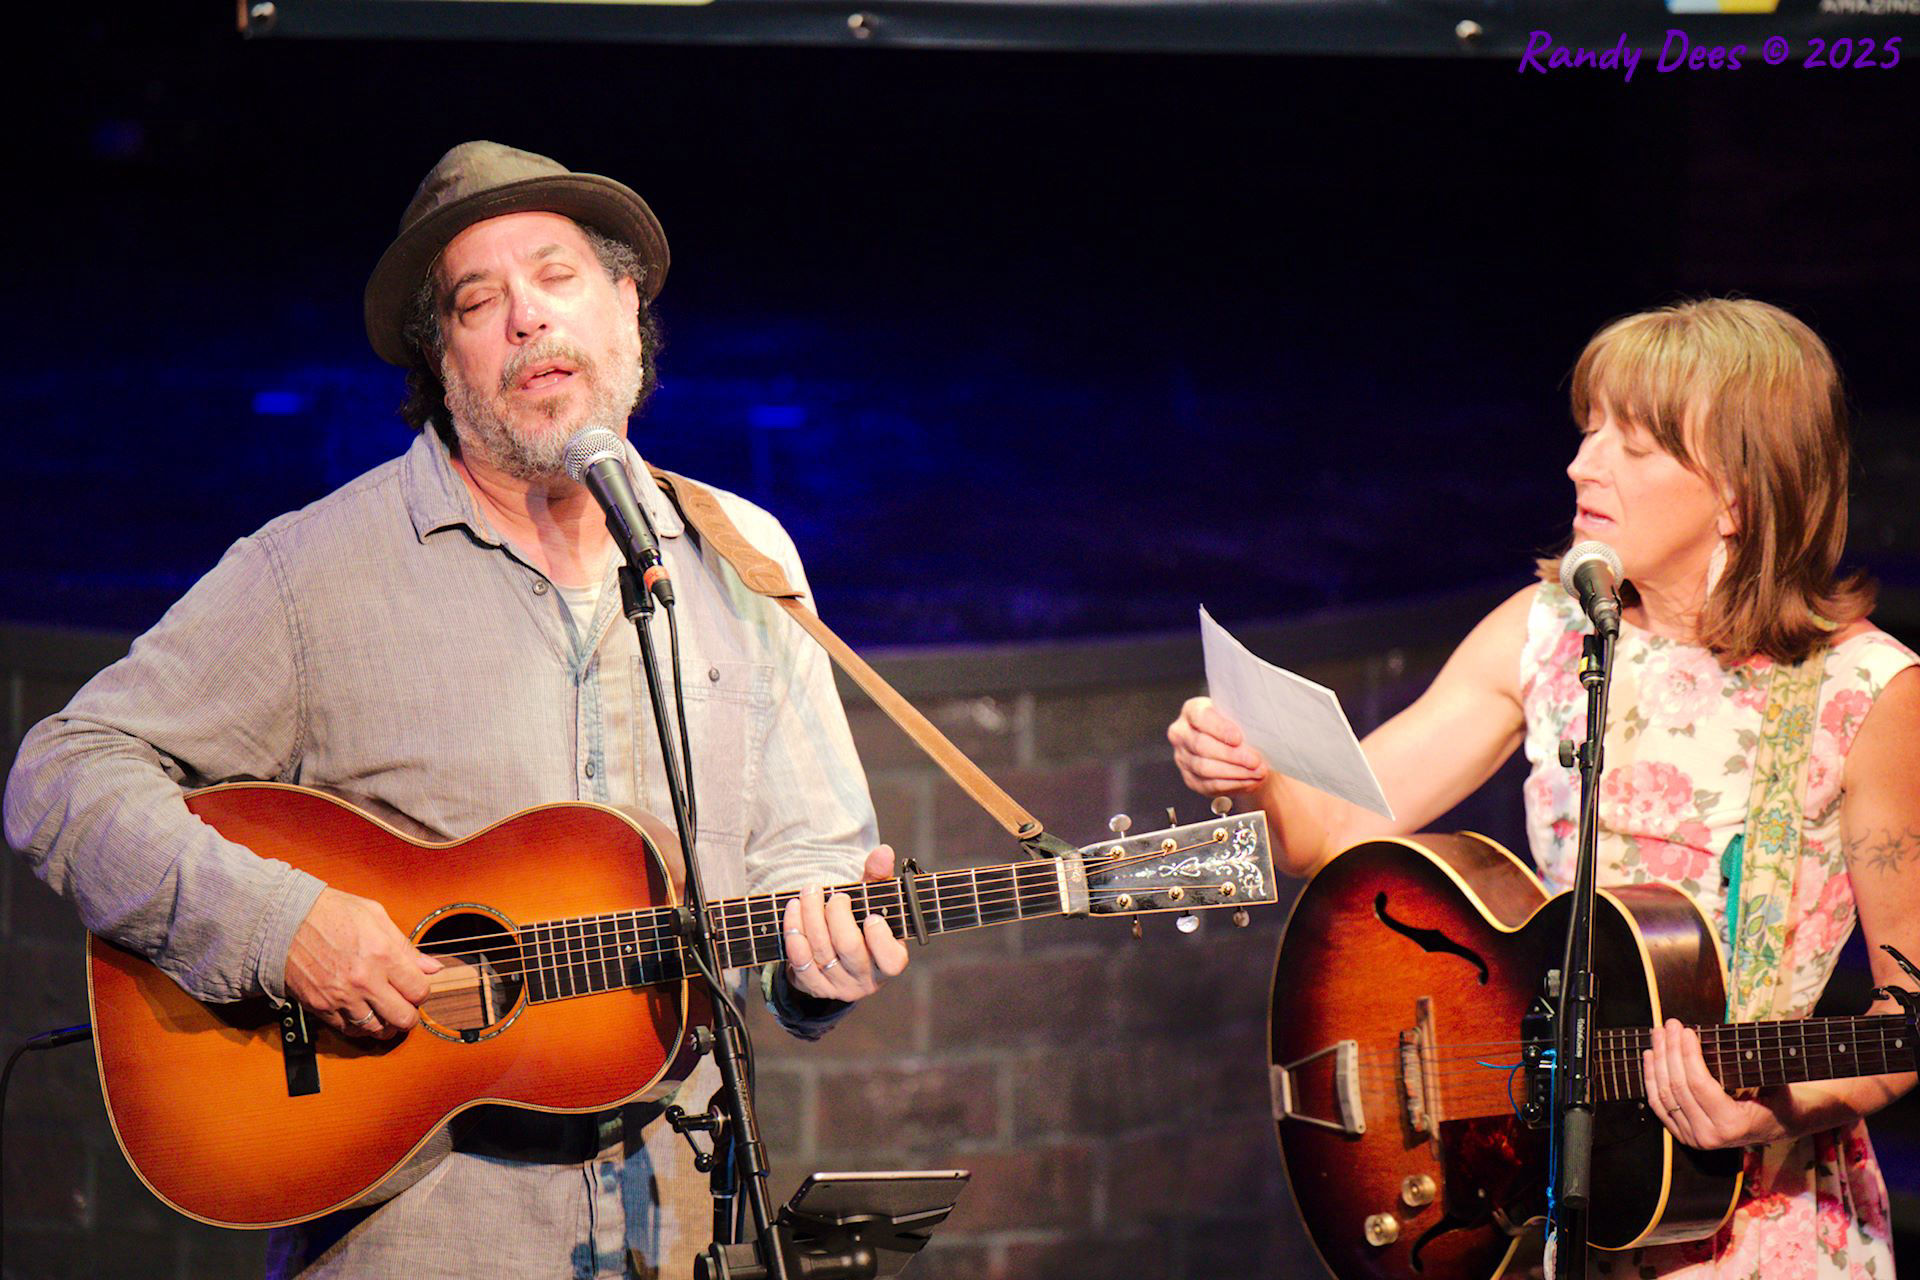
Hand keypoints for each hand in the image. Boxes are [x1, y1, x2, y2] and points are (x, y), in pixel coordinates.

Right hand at [284, 887, 443, 1039]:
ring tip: (386, 1013)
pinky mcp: (321, 1007)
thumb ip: (407, 946)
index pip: (419, 991)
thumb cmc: (332, 912)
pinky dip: (360, 1026)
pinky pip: (349, 1029)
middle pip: (403, 1018)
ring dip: (386, 1025)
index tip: (416, 987)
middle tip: (405, 1006)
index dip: (422, 992)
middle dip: (410, 1015)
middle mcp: (364, 980)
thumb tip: (432, 967)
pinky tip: (364, 1014)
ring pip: (377, 1029)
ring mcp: (341, 997)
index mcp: (382, 954)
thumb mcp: (376, 916)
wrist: (286, 920)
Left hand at [781, 845, 909, 1001]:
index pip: (891, 960)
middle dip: (837, 915)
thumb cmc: (861, 920)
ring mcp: (839, 985)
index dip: (880, 939)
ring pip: (821, 951)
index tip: (870, 916)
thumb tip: (883, 852)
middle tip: (835, 895)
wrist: (836, 952)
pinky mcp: (813, 987)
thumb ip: (879, 876)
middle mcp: (866, 979)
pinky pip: (800, 962)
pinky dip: (794, 933)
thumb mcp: (874, 900)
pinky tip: (792, 911)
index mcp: (890, 961)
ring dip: (811, 917)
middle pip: (849, 948)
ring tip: (808, 892)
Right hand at [1168, 696, 1269, 797]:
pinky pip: (1209, 784)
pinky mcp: (1190, 779)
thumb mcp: (1239, 717)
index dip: (1220, 728)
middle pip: (1202, 745)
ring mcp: (1183, 757)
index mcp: (1192, 710)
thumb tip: (1258, 733)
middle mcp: (1182, 733)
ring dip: (1235, 772)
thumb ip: (1242, 721)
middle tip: (1254, 760)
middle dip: (1232, 755)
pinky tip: (1249, 780)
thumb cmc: (1237, 727)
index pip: (1201, 717)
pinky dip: (1232, 784)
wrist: (1235, 747)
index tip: (1238, 738)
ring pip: (1205, 768)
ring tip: (1256, 772)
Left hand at [1642, 1019, 1787, 1148]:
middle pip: (1678, 1087)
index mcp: (1732, 1125)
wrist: (1778, 1126)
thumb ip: (1753, 1066)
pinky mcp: (1682, 1134)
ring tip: (1658, 1035)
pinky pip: (1659, 1105)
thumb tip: (1729, 1037)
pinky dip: (1652, 1079)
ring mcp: (1693, 1138)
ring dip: (1658, 1061)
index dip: (1688, 1054)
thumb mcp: (1775, 1082)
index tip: (1685, 1030)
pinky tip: (1650, 1056)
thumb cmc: (1778, 1099)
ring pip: (1664, 1094)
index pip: (1699, 1084)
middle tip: (1669, 1025)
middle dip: (1671, 1051)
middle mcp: (1708, 1136)